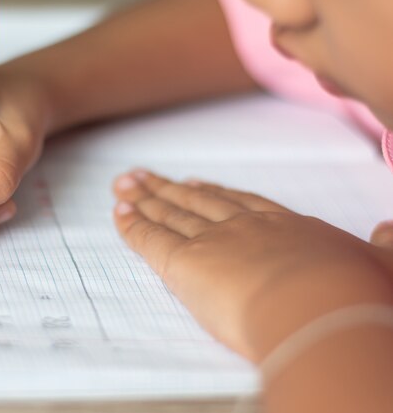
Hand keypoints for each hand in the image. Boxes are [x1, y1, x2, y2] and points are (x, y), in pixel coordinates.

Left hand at [112, 170, 392, 361]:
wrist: (321, 308)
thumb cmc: (355, 292)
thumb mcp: (382, 264)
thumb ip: (385, 246)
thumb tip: (388, 231)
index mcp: (286, 228)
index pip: (242, 205)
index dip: (216, 194)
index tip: (197, 184)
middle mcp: (245, 228)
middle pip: (198, 203)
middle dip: (170, 190)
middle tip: (146, 177)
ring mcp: (214, 241)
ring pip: (171, 215)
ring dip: (146, 198)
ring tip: (124, 184)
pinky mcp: (186, 264)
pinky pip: (151, 239)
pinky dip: (132, 224)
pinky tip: (118, 211)